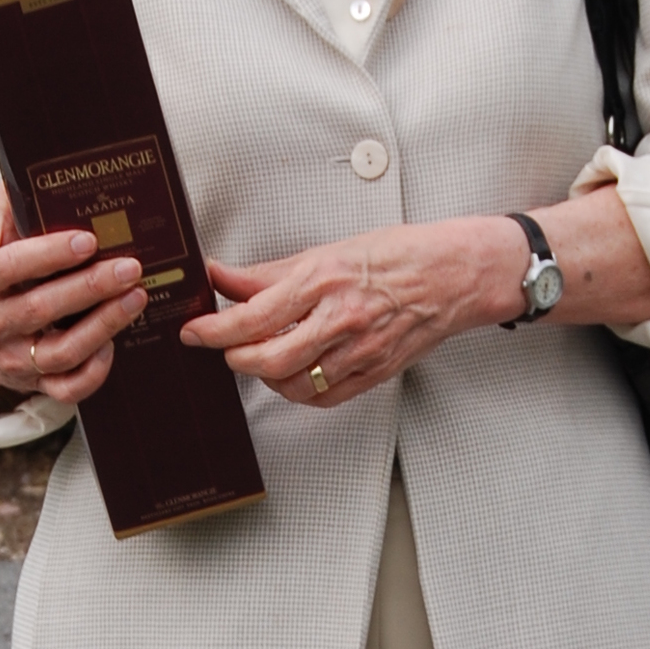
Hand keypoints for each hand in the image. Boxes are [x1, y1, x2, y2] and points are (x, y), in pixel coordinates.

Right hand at [0, 188, 146, 408]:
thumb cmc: (5, 272)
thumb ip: (8, 207)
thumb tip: (27, 177)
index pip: (8, 266)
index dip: (47, 255)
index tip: (88, 241)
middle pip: (41, 309)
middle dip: (90, 287)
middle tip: (131, 267)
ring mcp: (13, 360)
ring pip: (61, 351)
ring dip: (104, 325)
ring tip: (137, 298)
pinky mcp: (36, 387)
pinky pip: (69, 389)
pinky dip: (95, 370)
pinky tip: (116, 344)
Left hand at [180, 216, 526, 407]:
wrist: (454, 275)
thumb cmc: (398, 256)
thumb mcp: (327, 251)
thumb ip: (269, 273)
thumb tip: (222, 277)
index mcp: (324, 279)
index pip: (253, 316)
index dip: (215, 330)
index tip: (195, 332)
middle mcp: (341, 317)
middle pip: (267, 359)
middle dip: (235, 358)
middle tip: (224, 349)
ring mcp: (360, 350)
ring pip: (292, 384)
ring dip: (266, 376)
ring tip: (261, 357)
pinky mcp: (375, 372)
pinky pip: (323, 397)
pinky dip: (299, 391)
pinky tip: (295, 373)